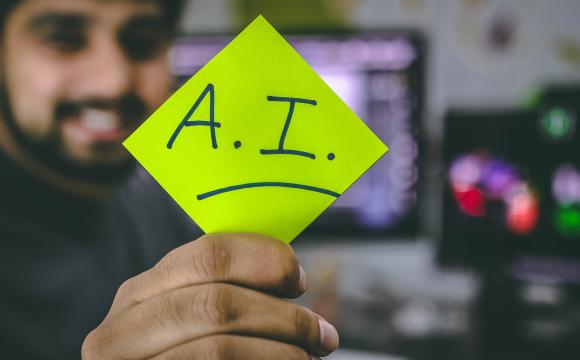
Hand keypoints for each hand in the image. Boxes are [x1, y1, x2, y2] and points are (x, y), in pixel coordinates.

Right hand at [82, 233, 338, 358]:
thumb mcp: (187, 323)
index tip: (299, 280)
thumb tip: (289, 274)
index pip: (207, 255)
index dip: (264, 260)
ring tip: (309, 358)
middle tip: (323, 334)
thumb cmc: (185, 355)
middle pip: (216, 303)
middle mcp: (119, 333)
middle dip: (283, 317)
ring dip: (282, 352)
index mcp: (138, 296)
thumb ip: (218, 293)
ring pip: (219, 348)